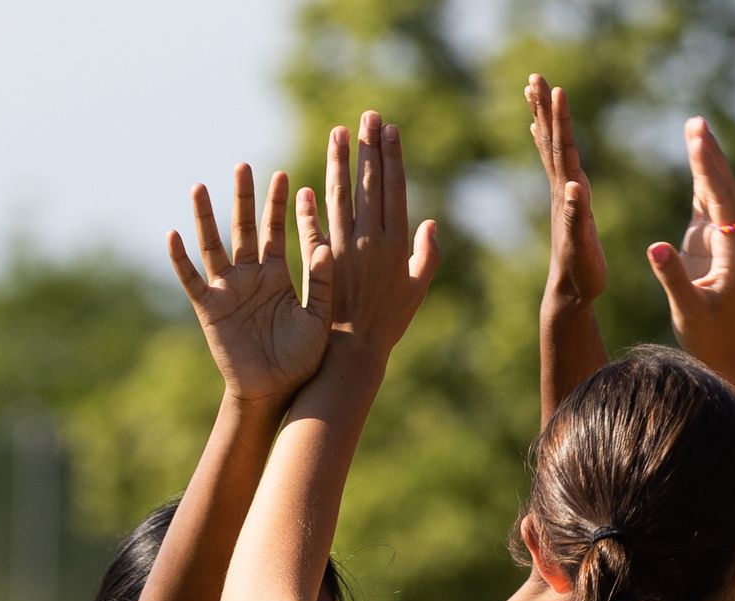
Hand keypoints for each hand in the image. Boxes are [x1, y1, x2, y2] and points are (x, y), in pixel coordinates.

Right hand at [168, 164, 323, 403]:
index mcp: (278, 275)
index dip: (278, 204)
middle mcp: (250, 276)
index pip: (276, 231)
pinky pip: (191, 279)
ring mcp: (227, 289)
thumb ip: (322, 283)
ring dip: (206, 217)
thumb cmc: (301, 359)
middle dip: (243, 198)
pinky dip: (180, 258)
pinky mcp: (209, 307)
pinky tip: (173, 234)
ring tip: (199, 186)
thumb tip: (326, 245)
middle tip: (243, 165)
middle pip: (243, 228)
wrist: (275, 391)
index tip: (283, 175)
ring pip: (213, 245)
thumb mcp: (318, 318)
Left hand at [297, 111, 441, 354]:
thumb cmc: (390, 323)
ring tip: (337, 132)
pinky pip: (313, 227)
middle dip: (368, 147)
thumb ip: (426, 256)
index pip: (394, 189)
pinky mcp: (321, 261)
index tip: (389, 130)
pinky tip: (305, 185)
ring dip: (339, 162)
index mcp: (397, 243)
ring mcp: (343, 248)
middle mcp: (370, 240)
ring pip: (340, 195)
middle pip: (368, 184)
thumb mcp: (416, 290)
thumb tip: (429, 223)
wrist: (356, 350)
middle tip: (367, 116)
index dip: (391, 157)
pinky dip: (308, 207)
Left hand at [526, 74, 602, 312]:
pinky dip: (545, 143)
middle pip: (550, 140)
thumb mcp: (581, 246)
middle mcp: (560, 189)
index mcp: (566, 194)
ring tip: (534, 91)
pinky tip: (538, 132)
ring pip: (549, 147)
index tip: (555, 89)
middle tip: (535, 76)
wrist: (568, 294)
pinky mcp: (564, 203)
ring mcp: (560, 195)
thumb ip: (577, 216)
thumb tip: (574, 186)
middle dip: (544, 108)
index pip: (562, 148)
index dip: (560, 119)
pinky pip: (552, 164)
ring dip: (543, 118)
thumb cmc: (580, 274)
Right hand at [647, 115, 734, 372]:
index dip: (708, 171)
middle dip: (710, 155)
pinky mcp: (710, 243)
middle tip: (697, 122)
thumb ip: (672, 277)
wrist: (721, 352)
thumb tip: (654, 246)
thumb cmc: (707, 335)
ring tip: (695, 127)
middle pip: (724, 188)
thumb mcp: (687, 308)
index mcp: (734, 252)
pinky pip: (706, 203)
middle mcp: (733, 240)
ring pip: (717, 191)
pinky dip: (700, 178)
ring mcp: (723, 240)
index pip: (722, 202)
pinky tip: (694, 154)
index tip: (696, 141)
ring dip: (707, 160)